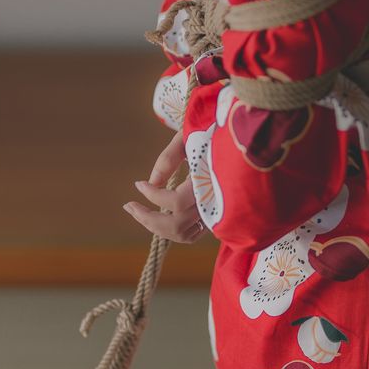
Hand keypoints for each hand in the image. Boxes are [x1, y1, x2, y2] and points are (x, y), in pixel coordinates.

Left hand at [122, 129, 208, 243]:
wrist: (239, 142)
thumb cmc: (211, 133)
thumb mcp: (187, 138)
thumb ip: (168, 159)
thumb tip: (151, 183)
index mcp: (208, 182)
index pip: (175, 202)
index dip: (152, 195)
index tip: (138, 184)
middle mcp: (213, 202)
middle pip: (176, 225)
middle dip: (147, 218)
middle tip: (128, 206)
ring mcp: (215, 214)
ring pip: (182, 234)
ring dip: (156, 228)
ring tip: (138, 213)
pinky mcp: (214, 219)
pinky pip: (192, 235)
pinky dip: (173, 232)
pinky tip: (159, 219)